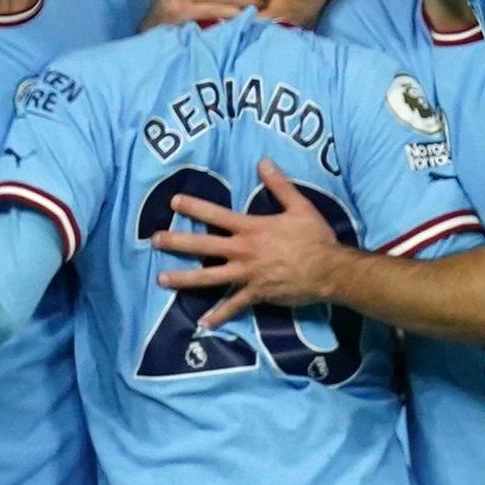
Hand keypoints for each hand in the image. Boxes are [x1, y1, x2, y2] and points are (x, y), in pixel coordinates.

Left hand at [153, 159, 349, 328]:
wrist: (329, 270)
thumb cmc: (315, 237)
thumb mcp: (300, 206)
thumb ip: (280, 185)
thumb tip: (263, 162)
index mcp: (252, 228)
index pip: (217, 215)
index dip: (195, 207)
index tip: (174, 201)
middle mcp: (244, 251)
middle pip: (204, 246)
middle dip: (177, 242)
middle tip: (154, 241)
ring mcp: (247, 275)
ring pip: (210, 277)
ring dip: (184, 279)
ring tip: (162, 279)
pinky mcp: (256, 294)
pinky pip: (234, 306)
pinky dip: (219, 315)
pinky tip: (203, 322)